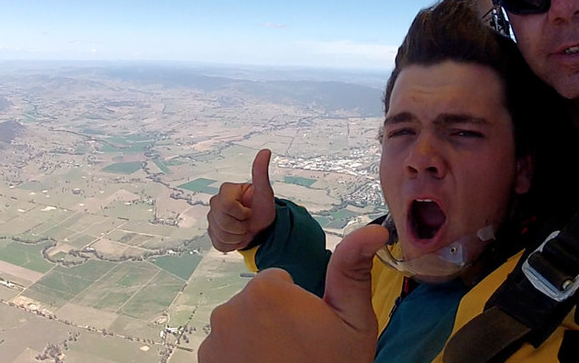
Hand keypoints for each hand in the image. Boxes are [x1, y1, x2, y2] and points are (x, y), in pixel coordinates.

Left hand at [197, 225, 389, 362]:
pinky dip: (238, 357)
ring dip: (255, 338)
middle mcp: (231, 309)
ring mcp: (213, 339)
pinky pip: (224, 347)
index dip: (298, 304)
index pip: (278, 281)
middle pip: (257, 302)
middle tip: (298, 349)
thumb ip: (354, 270)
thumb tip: (373, 229)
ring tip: (280, 360)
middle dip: (275, 320)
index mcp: (267, 291)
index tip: (310, 329)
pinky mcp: (205, 362)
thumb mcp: (354, 322)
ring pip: (240, 324)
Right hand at [207, 148, 277, 251]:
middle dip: (239, 226)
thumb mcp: (264, 192)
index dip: (241, 213)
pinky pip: (219, 244)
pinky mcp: (212, 234)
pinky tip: (238, 237)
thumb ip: (261, 173)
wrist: (262, 228)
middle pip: (222, 221)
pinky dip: (232, 244)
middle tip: (247, 221)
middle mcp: (215, 203)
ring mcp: (212, 219)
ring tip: (244, 229)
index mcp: (226, 191)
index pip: (227, 206)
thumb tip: (266, 151)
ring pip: (220, 234)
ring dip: (237, 236)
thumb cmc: (262, 208)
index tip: (248, 210)